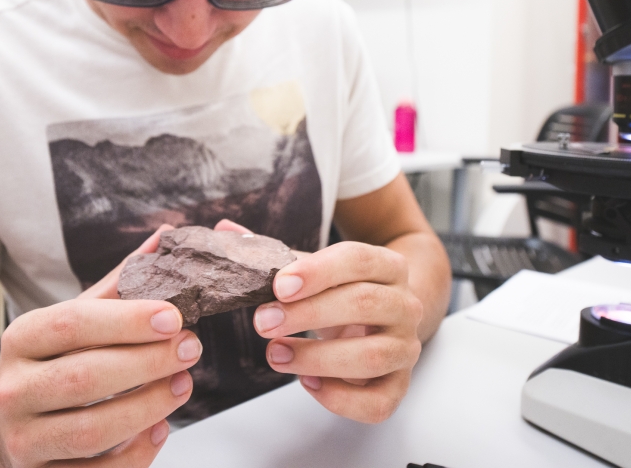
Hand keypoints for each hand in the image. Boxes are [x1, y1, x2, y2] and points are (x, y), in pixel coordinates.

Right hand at [0, 225, 199, 466]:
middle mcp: (14, 388)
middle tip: (191, 349)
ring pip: (91, 431)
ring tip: (182, 385)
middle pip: (85, 378)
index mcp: (22, 338)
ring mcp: (24, 438)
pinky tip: (161, 429)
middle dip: (147, 363)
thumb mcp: (76, 318)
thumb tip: (167, 238)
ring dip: (147, 408)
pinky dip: (135, 454)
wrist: (4, 420)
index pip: (72, 324)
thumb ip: (121, 283)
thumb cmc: (54, 360)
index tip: (175, 316)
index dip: (126, 320)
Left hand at [251, 241, 422, 423]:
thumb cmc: (342, 291)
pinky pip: (378, 401)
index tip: (278, 286)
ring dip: (319, 358)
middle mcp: (405, 305)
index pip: (358, 259)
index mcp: (388, 266)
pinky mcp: (399, 385)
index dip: (318, 272)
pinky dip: (341, 399)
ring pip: (373, 356)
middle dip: (309, 315)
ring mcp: (406, 347)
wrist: (387, 319)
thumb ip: (274, 253)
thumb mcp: (314, 269)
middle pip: (365, 304)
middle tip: (263, 323)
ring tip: (276, 354)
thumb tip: (224, 229)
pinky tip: (309, 383)